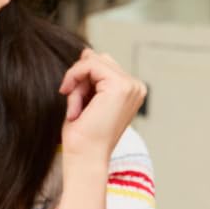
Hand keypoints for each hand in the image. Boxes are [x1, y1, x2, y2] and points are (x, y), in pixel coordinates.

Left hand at [58, 47, 146, 166]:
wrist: (85, 157)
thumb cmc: (82, 136)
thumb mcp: (86, 99)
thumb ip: (90, 76)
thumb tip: (87, 51)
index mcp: (131, 90)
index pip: (102, 66)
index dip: (82, 80)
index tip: (74, 104)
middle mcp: (135, 86)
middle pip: (98, 60)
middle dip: (80, 80)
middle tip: (74, 108)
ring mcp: (130, 85)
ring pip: (92, 61)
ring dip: (76, 83)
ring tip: (76, 109)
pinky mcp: (119, 85)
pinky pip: (88, 65)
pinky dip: (74, 81)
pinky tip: (74, 105)